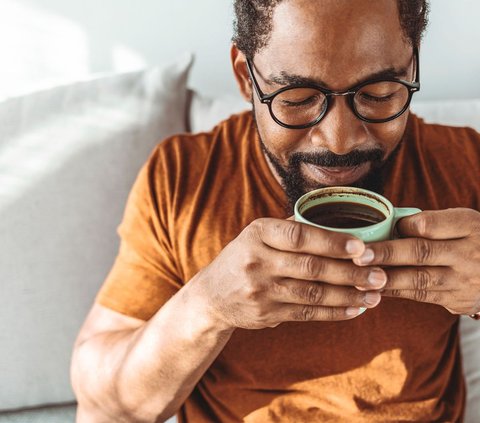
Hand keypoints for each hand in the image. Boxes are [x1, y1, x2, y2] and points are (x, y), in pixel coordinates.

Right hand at [194, 218, 386, 329]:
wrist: (212, 296)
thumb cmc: (243, 257)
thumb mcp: (256, 235)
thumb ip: (290, 226)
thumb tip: (335, 214)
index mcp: (257, 233)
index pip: (299, 235)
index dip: (332, 241)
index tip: (362, 246)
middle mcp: (257, 261)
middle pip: (311, 267)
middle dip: (350, 272)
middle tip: (380, 274)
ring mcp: (261, 290)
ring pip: (313, 293)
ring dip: (348, 295)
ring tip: (376, 294)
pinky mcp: (266, 314)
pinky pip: (307, 313)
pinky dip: (334, 312)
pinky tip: (355, 309)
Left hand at [352, 208, 479, 314]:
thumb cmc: (471, 240)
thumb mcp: (461, 222)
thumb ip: (428, 222)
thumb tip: (384, 224)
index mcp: (468, 226)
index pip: (430, 224)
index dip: (402, 227)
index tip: (379, 229)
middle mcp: (469, 253)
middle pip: (421, 252)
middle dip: (386, 253)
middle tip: (359, 255)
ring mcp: (464, 280)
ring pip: (418, 279)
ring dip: (385, 278)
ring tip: (359, 275)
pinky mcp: (457, 300)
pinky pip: (420, 296)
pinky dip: (395, 291)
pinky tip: (374, 288)